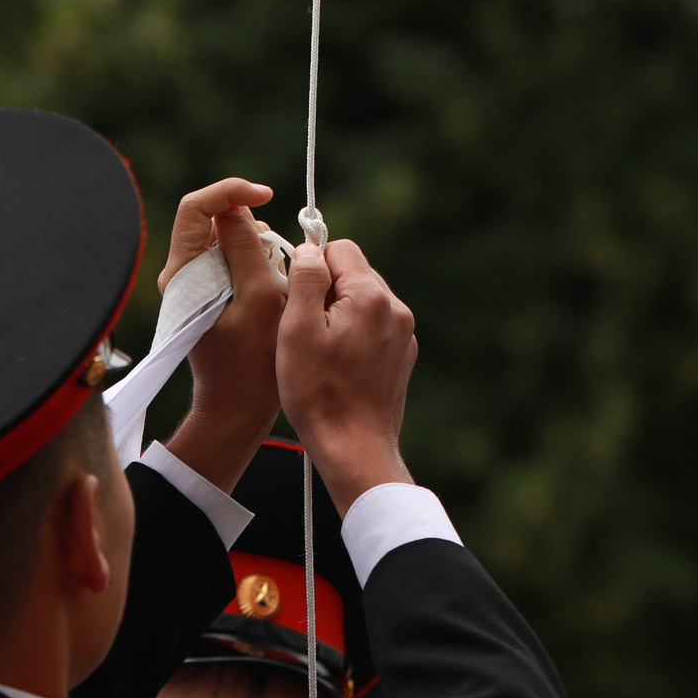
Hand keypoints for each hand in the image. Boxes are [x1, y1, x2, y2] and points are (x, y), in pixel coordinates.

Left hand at [159, 178, 284, 491]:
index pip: (196, 207)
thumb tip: (237, 209)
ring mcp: (194, 285)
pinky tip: (271, 297)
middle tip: (279, 262)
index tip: (266, 196)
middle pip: (216, 222)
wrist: (237, 407)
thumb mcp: (260, 299)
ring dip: (259, 253)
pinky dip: (258, 270)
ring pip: (230, 242)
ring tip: (277, 289)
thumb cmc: (251, 362)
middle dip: (254, 230)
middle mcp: (181, 275)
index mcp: (184, 274)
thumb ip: (246, 248)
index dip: (232, 192)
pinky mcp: (209, 294)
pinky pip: (235, 264)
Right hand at [276, 238, 416, 514]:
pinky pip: (374, 326)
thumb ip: (306, 280)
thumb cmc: (318, 393)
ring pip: (363, 300)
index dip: (311, 265)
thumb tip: (309, 249)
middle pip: (354, 272)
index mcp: (371, 296)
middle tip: (302, 326)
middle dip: (326, 290)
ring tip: (319, 348)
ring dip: (339, 312)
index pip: (339, 248)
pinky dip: (353, 334)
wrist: (354, 449)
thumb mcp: (297, 330)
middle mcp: (396, 309)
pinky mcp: (402, 355)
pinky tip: (337, 363)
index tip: (294, 295)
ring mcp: (403, 334)